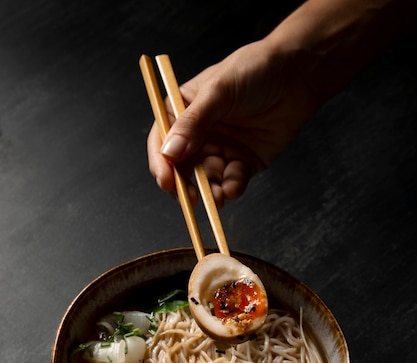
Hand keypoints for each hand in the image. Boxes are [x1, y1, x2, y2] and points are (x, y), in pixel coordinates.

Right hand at [147, 38, 318, 207]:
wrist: (297, 75)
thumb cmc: (254, 70)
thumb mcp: (219, 91)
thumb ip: (193, 122)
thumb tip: (170, 151)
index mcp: (183, 112)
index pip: (162, 140)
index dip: (160, 162)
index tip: (166, 179)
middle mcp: (199, 134)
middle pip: (180, 167)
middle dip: (183, 185)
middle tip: (189, 197)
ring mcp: (221, 150)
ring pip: (206, 180)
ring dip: (208, 191)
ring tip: (216, 197)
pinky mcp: (243, 163)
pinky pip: (232, 182)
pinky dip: (231, 188)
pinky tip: (233, 187)